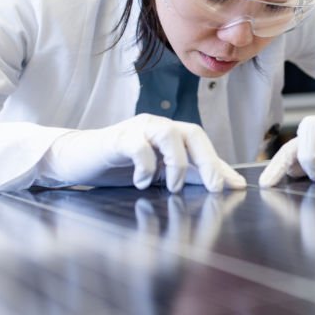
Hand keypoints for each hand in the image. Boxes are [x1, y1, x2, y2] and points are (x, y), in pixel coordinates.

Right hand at [40, 115, 246, 191]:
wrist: (78, 160)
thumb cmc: (120, 166)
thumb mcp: (160, 174)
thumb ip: (191, 176)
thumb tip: (230, 185)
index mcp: (171, 135)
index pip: (202, 144)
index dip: (220, 164)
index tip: (236, 188)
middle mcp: (157, 127)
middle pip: (192, 133)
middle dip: (207, 161)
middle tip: (214, 188)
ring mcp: (137, 129)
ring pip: (169, 134)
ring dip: (177, 163)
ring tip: (172, 187)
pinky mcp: (117, 138)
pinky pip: (138, 145)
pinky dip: (145, 166)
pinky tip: (140, 183)